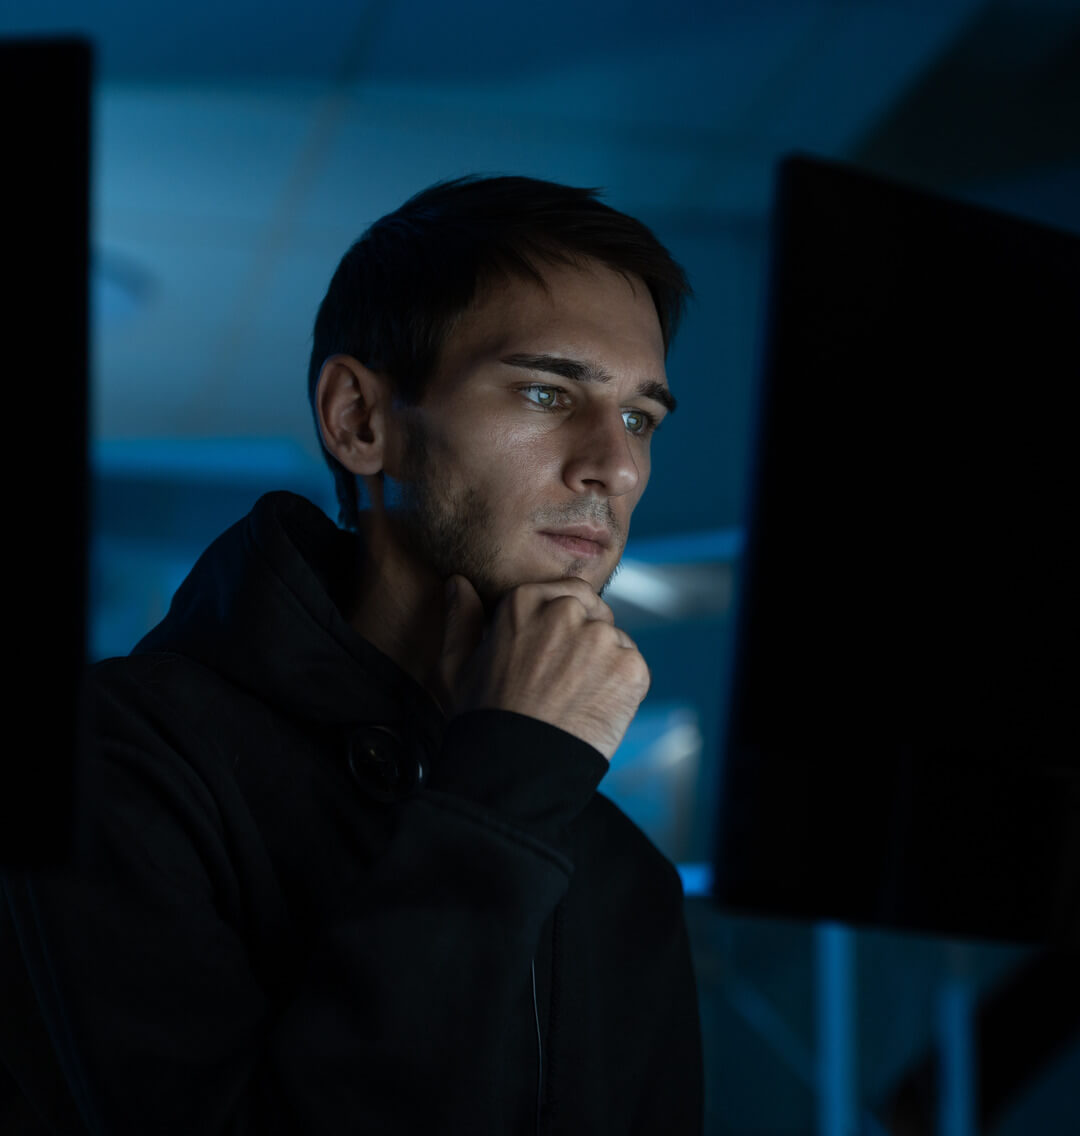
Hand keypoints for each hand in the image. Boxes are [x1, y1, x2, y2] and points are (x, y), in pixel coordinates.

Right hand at [436, 574, 649, 760]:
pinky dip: (620, 687)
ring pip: (614, 640)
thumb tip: (457, 584)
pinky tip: (593, 711)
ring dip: (603, 663)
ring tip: (575, 701)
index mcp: (525, 601)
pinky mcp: (630, 667)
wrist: (517, 771)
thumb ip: (460, 619)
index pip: (566, 592)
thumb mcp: (455, 667)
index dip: (563, 623)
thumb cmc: (482, 722)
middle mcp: (566, 610)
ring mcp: (602, 638)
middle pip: (593, 613)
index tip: (551, 653)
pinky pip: (632, 667)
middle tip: (564, 682)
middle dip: (584, 640)